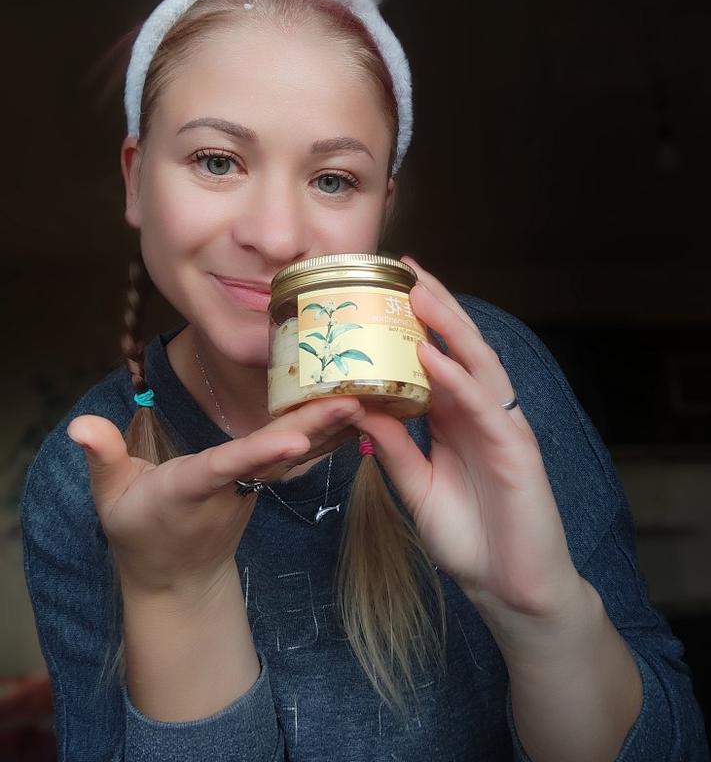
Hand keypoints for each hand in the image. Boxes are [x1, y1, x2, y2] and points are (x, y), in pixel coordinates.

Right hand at [68, 395, 363, 593]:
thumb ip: (102, 458)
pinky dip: (331, 434)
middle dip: (316, 427)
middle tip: (355, 398)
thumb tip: (80, 424)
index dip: (260, 451)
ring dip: (333, 425)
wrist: (176, 576)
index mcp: (191, 488)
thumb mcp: (111, 497)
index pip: (227, 466)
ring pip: (298, 454)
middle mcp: (232, 488)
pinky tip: (361, 409)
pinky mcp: (267, 483)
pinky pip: (302, 457)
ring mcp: (255, 488)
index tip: (294, 436)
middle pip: (279, 454)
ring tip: (372, 392)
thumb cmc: (139, 529)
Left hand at [357, 257, 581, 625]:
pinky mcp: (516, 449)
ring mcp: (502, 425)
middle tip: (405, 267)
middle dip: (435, 305)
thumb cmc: (469, 537)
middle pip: (459, 346)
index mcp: (457, 418)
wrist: (509, 588)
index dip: (417, 321)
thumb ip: (396, 448)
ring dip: (448, 325)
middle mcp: (481, 412)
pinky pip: (483, 405)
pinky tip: (433, 356)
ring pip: (477, 363)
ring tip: (419, 291)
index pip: (437, 356)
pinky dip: (458, 378)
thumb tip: (361, 409)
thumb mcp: (417, 487)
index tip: (388, 286)